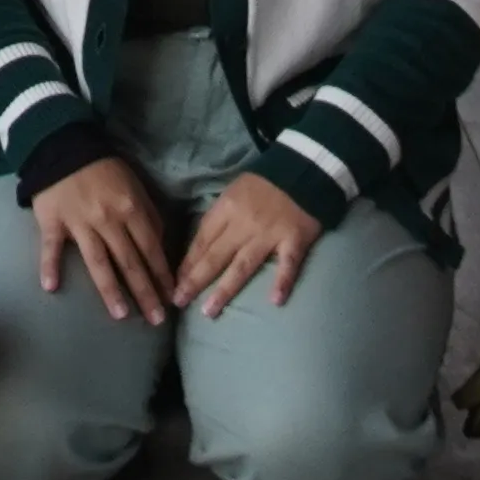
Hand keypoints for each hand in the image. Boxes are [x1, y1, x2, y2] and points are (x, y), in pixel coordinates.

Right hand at [30, 160, 179, 327]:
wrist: (64, 146)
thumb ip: (148, 215)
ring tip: (120, 315)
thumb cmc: (104, 169)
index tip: (171, 299)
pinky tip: (51, 287)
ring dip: (110, 290)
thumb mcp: (135, 185)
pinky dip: (50, 265)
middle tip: (156, 320)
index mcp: (130, 209)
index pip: (150, 248)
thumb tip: (159, 245)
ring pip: (97, 261)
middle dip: (145, 292)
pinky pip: (51, 247)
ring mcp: (79, 223)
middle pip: (129, 261)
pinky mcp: (53, 222)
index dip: (161, 275)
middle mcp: (108, 220)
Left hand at [176, 172, 329, 318]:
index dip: (187, 264)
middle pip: (216, 256)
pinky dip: (283, 281)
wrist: (304, 168)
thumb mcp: (234, 192)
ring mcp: (269, 234)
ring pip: (243, 265)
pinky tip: (275, 301)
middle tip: (179, 302)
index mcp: (227, 209)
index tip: (175, 284)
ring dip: (225, 289)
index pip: (201, 240)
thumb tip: (200, 247)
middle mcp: (244, 224)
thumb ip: (219, 217)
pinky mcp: (294, 240)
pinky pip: (288, 264)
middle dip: (195, 281)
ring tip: (209, 311)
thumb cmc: (265, 183)